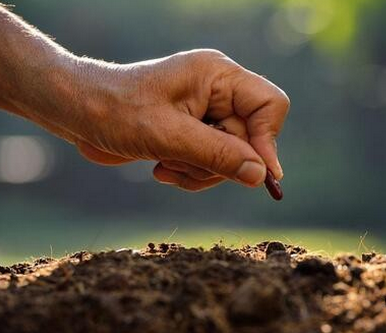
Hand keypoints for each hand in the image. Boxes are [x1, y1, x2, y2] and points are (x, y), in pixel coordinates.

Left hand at [69, 49, 289, 190]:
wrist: (80, 110)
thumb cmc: (117, 111)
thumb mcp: (168, 135)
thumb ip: (217, 154)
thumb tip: (261, 175)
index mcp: (218, 76)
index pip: (270, 105)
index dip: (267, 141)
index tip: (254, 174)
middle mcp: (218, 91)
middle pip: (249, 140)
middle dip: (215, 162)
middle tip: (179, 163)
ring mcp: (206, 112)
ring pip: (230, 157)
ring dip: (198, 170)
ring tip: (164, 164)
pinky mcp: (193, 131)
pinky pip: (210, 162)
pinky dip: (189, 172)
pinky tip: (162, 168)